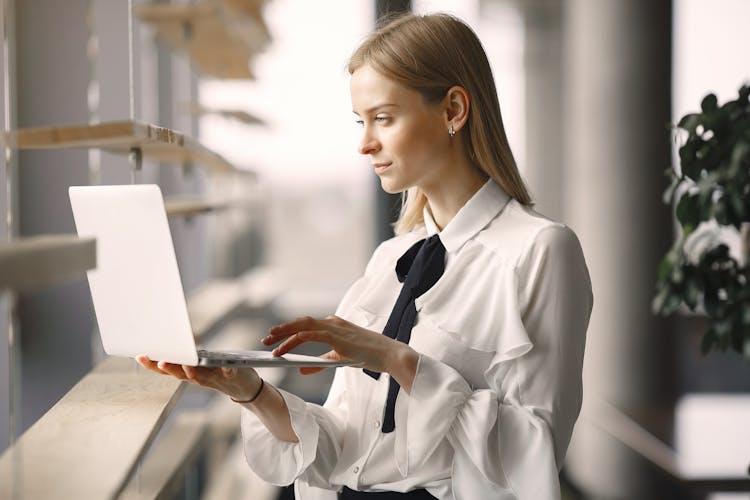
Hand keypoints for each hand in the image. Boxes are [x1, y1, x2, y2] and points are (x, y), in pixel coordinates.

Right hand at [135, 355, 262, 401]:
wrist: (243, 387)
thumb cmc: (218, 370)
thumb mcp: (199, 363)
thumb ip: (185, 355)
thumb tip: (167, 339)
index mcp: (188, 372)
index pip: (166, 369)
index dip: (152, 365)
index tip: (139, 355)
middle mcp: (198, 378)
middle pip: (179, 374)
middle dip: (168, 368)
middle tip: (159, 360)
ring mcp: (214, 378)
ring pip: (200, 377)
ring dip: (192, 371)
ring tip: (186, 363)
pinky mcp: (231, 375)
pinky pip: (228, 372)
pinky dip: (226, 368)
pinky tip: (225, 364)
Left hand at [263, 316, 418, 389]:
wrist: (389, 354)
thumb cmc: (370, 355)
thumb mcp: (341, 358)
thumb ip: (321, 362)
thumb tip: (303, 369)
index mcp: (335, 325)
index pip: (307, 324)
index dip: (289, 329)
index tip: (275, 337)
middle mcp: (333, 322)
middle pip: (301, 322)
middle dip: (282, 329)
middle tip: (266, 338)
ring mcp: (335, 328)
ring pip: (302, 326)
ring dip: (284, 333)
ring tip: (270, 342)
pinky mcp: (337, 336)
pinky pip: (310, 336)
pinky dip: (294, 340)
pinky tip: (284, 349)